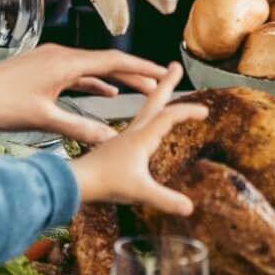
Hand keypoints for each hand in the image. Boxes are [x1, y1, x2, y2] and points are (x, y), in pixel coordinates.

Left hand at [0, 45, 170, 144]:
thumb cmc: (1, 105)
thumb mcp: (44, 120)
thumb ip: (79, 127)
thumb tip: (110, 137)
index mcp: (65, 62)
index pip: (113, 61)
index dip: (141, 68)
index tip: (163, 74)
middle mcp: (60, 55)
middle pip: (106, 62)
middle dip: (134, 73)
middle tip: (161, 83)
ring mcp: (50, 60)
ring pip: (92, 68)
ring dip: (115, 78)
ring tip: (140, 90)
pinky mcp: (41, 69)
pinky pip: (76, 73)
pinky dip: (94, 82)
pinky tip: (105, 92)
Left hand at [69, 63, 208, 215]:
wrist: (70, 182)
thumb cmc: (97, 182)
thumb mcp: (137, 191)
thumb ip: (164, 198)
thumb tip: (190, 207)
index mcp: (138, 136)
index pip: (167, 115)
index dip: (187, 112)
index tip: (204, 111)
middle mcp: (129, 130)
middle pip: (150, 98)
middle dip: (164, 81)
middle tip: (175, 67)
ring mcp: (119, 134)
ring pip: (140, 107)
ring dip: (153, 95)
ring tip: (160, 88)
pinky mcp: (110, 141)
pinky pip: (130, 118)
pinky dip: (139, 112)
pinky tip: (140, 123)